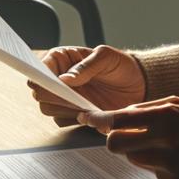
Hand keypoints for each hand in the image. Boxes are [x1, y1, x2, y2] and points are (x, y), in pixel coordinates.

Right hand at [29, 44, 146, 126]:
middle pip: (40, 92)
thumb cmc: (120, 65)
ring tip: (85, 104)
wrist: (138, 85)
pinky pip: (63, 121)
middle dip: (54, 96)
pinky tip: (90, 111)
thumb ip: (85, 67)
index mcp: (62, 59)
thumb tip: (64, 79)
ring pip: (49, 108)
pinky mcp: (74, 113)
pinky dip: (74, 119)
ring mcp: (65, 97)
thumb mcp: (106, 58)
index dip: (40, 77)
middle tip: (72, 97)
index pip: (40, 68)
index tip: (51, 83)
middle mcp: (59, 79)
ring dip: (64, 109)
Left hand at [78, 95, 178, 178]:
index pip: (119, 120)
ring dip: (141, 152)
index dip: (99, 121)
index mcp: (166, 116)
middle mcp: (165, 141)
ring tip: (164, 147)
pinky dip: (161, 168)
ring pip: (134, 160)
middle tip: (123, 137)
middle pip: (116, 145)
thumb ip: (150, 108)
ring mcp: (170, 166)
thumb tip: (121, 115)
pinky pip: (154, 175)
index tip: (88, 119)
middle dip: (115, 141)